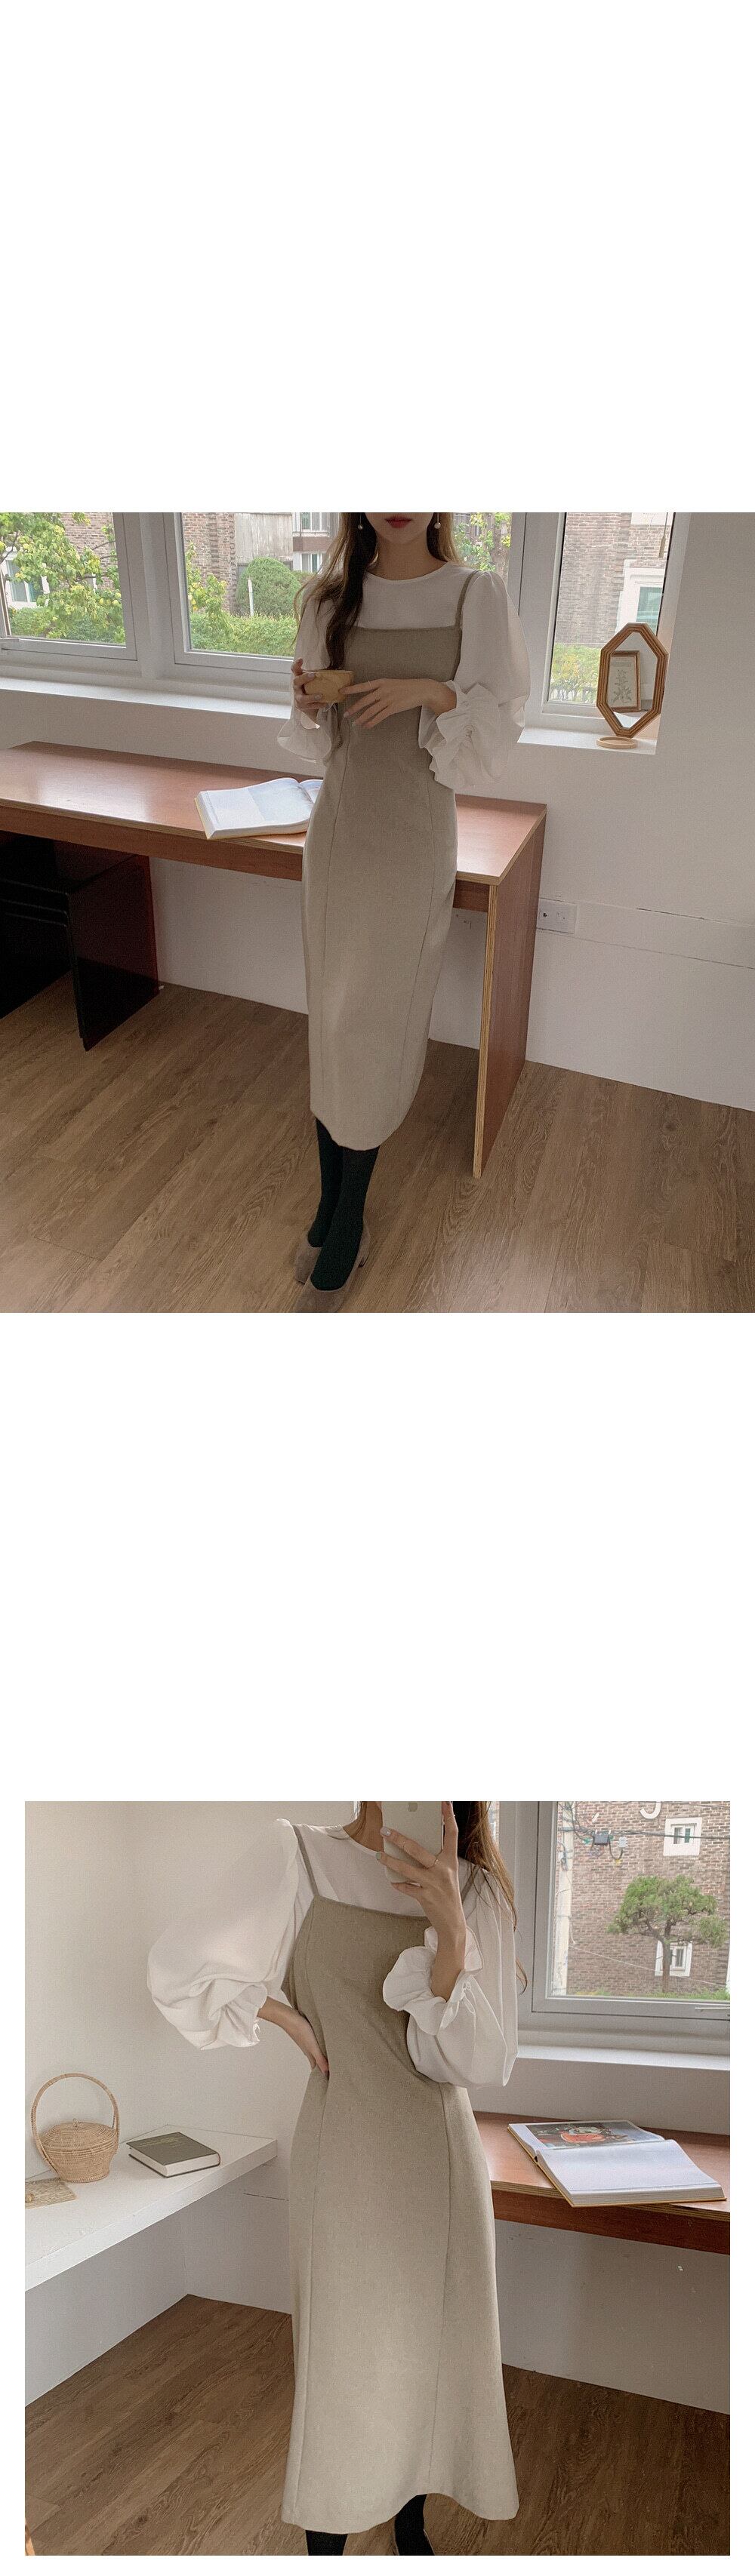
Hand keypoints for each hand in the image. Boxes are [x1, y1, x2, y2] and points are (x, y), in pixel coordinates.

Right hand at [262, 1995, 328, 2074]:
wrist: (287, 2016)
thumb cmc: (299, 2030)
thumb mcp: (313, 2045)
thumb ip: (320, 2058)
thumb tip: (327, 2073)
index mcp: (310, 2054)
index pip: (317, 2068)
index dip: (323, 2074)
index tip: (329, 2081)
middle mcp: (308, 2049)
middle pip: (316, 2060)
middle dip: (323, 2066)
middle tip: (332, 2072)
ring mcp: (306, 2041)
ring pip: (315, 2052)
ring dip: (321, 2056)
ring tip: (329, 2058)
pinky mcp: (306, 2033)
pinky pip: (314, 2043)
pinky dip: (319, 2046)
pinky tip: (321, 2042)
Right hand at [291, 657, 329, 716]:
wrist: (309, 706)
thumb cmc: (312, 689)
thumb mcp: (314, 681)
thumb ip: (319, 676)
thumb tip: (336, 672)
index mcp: (299, 678)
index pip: (295, 669)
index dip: (296, 664)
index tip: (301, 659)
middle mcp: (296, 687)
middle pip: (296, 681)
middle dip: (304, 678)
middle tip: (314, 675)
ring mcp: (297, 697)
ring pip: (302, 698)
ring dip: (312, 697)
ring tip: (321, 695)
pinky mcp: (301, 706)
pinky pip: (309, 706)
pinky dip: (317, 705)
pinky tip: (324, 704)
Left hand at [341, 676, 453, 727]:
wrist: (421, 690)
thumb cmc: (406, 687)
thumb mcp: (392, 684)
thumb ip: (381, 689)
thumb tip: (371, 698)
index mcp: (382, 682)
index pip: (363, 686)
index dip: (351, 689)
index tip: (341, 691)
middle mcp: (383, 690)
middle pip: (365, 700)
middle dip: (354, 708)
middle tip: (346, 714)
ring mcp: (388, 699)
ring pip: (371, 710)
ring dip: (362, 718)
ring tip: (355, 723)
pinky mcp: (394, 708)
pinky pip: (380, 716)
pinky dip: (372, 722)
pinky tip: (367, 726)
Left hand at [376, 1801, 465, 1949]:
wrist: (453, 1923)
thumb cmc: (447, 1894)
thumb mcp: (447, 1874)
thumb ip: (435, 1860)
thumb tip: (413, 1846)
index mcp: (451, 1861)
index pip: (451, 1834)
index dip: (448, 1817)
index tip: (444, 1802)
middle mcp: (443, 1870)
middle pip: (418, 1849)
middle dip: (399, 1838)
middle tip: (385, 1830)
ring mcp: (434, 1884)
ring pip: (407, 1868)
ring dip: (390, 1861)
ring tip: (379, 1855)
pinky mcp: (425, 1897)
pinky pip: (406, 1887)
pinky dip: (397, 1884)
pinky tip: (392, 1881)